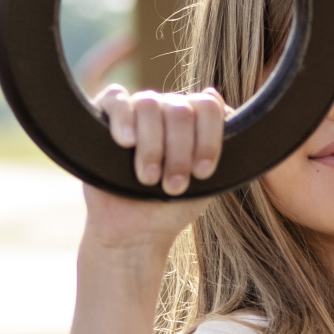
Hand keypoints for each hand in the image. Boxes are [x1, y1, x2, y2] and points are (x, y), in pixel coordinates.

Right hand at [79, 85, 225, 250]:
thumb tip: (229, 110)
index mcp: (193, 121)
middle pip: (180, 109)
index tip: (202, 173)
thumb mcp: (206, 183)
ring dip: (152, 147)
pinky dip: (123, 118)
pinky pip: (115, 99)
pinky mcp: (105, 117)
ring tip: (148, 180)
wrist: (134, 234)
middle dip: (179, 153)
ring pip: (149, 104)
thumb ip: (218, 150)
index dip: (208, 139)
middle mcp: (166, 110)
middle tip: (173, 186)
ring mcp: (136, 112)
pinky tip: (126, 142)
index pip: (208, 107)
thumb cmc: (171, 208)